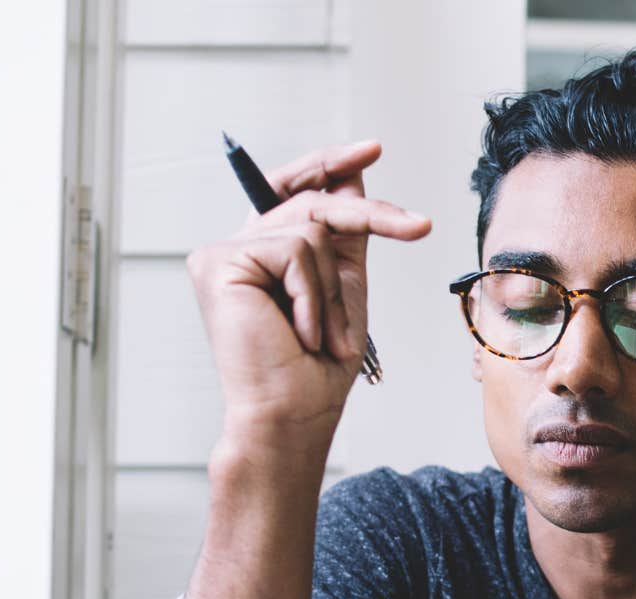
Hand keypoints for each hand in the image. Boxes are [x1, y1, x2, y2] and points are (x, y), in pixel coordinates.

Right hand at [185, 141, 430, 455]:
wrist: (295, 412)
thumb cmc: (318, 367)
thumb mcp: (343, 286)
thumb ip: (345, 232)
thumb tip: (354, 174)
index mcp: (264, 253)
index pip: (293, 188)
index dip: (329, 164)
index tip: (373, 149)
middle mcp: (238, 248)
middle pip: (312, 201)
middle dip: (370, 216)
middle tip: (418, 227)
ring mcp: (222, 253)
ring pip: (309, 228)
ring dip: (332, 289)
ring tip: (321, 335)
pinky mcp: (217, 262)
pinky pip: (294, 250)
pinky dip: (312, 297)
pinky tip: (299, 333)